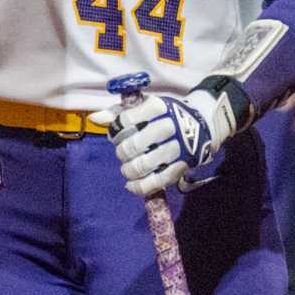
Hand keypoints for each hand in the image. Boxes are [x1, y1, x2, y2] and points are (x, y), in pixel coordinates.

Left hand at [89, 87, 240, 196]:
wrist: (200, 123)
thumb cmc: (163, 116)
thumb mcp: (143, 107)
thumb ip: (118, 113)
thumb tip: (95, 118)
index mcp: (158, 107)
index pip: (126, 120)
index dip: (115, 131)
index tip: (116, 135)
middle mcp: (170, 125)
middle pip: (134, 144)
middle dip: (122, 152)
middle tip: (122, 153)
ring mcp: (178, 147)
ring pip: (144, 164)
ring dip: (129, 170)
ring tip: (126, 168)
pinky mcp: (182, 166)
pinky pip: (157, 182)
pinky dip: (140, 187)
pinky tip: (131, 185)